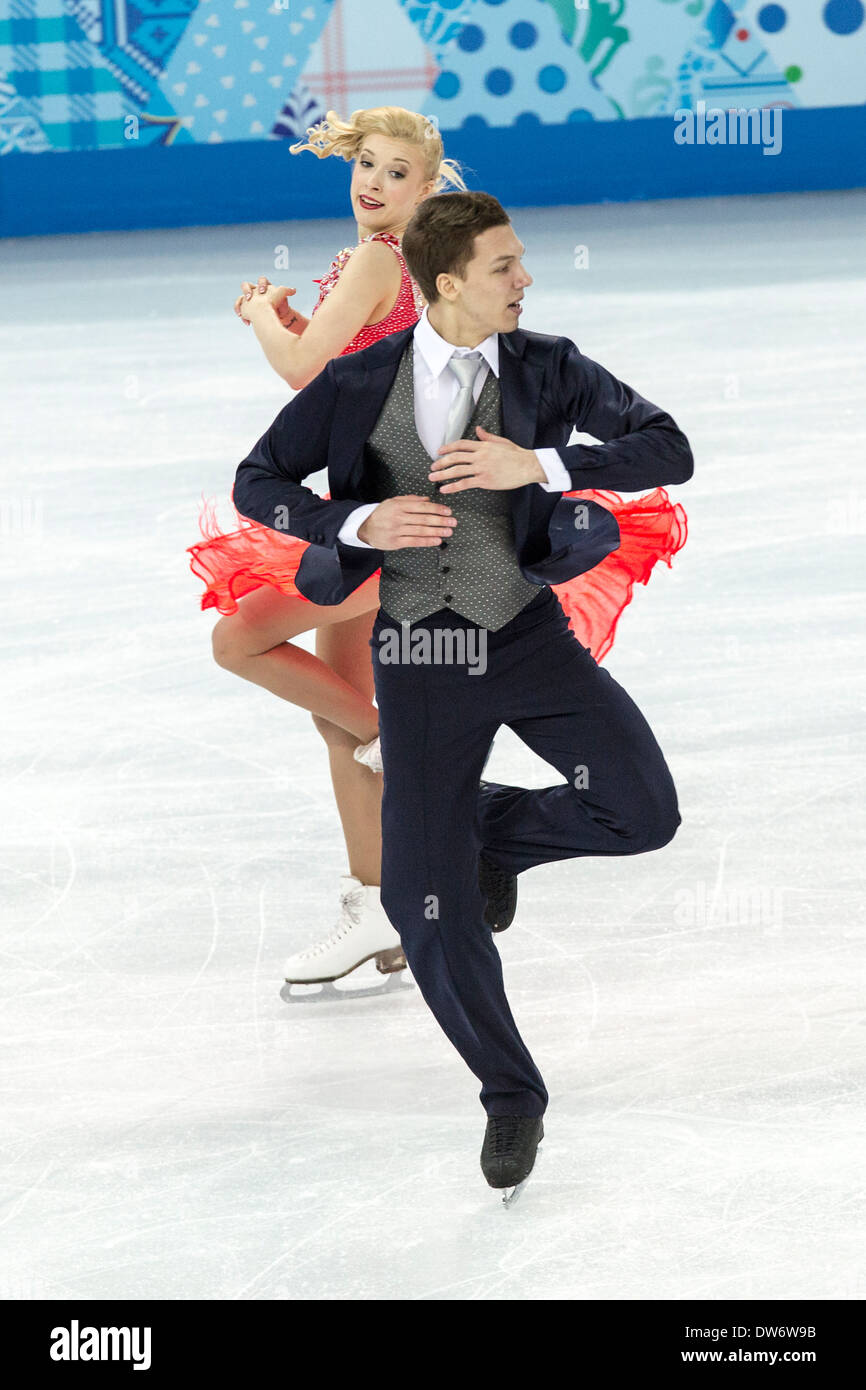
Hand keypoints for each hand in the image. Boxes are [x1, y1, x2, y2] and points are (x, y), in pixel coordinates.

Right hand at [234, 277, 298, 327]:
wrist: (275, 315)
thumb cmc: (279, 306)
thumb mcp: (284, 298)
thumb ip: (287, 292)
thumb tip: (294, 290)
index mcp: (264, 286)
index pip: (261, 280)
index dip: (261, 284)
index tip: (263, 291)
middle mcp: (255, 291)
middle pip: (246, 285)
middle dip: (247, 291)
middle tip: (249, 298)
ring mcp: (248, 299)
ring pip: (240, 297)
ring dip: (240, 303)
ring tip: (242, 313)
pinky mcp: (245, 307)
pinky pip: (239, 308)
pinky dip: (240, 313)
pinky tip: (247, 322)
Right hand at [357, 495, 457, 549]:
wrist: (365, 528)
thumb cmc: (382, 514)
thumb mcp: (394, 502)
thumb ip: (411, 499)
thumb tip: (428, 499)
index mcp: (399, 505)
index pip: (422, 506)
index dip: (437, 509)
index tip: (448, 511)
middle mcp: (398, 517)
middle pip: (423, 518)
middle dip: (440, 520)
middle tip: (453, 522)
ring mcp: (397, 530)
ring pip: (421, 530)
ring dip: (437, 531)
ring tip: (448, 531)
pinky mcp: (396, 542)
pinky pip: (414, 542)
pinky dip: (427, 541)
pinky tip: (437, 540)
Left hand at [428, 426, 545, 492]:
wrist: (528, 466)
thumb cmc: (517, 455)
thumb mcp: (501, 442)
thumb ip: (487, 437)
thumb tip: (478, 429)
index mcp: (483, 446)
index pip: (461, 444)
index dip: (448, 447)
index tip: (439, 451)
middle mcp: (480, 456)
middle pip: (455, 457)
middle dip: (441, 462)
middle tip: (432, 467)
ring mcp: (482, 468)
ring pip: (457, 470)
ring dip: (442, 474)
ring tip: (432, 477)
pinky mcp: (485, 480)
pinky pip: (465, 483)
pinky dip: (452, 486)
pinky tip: (444, 489)